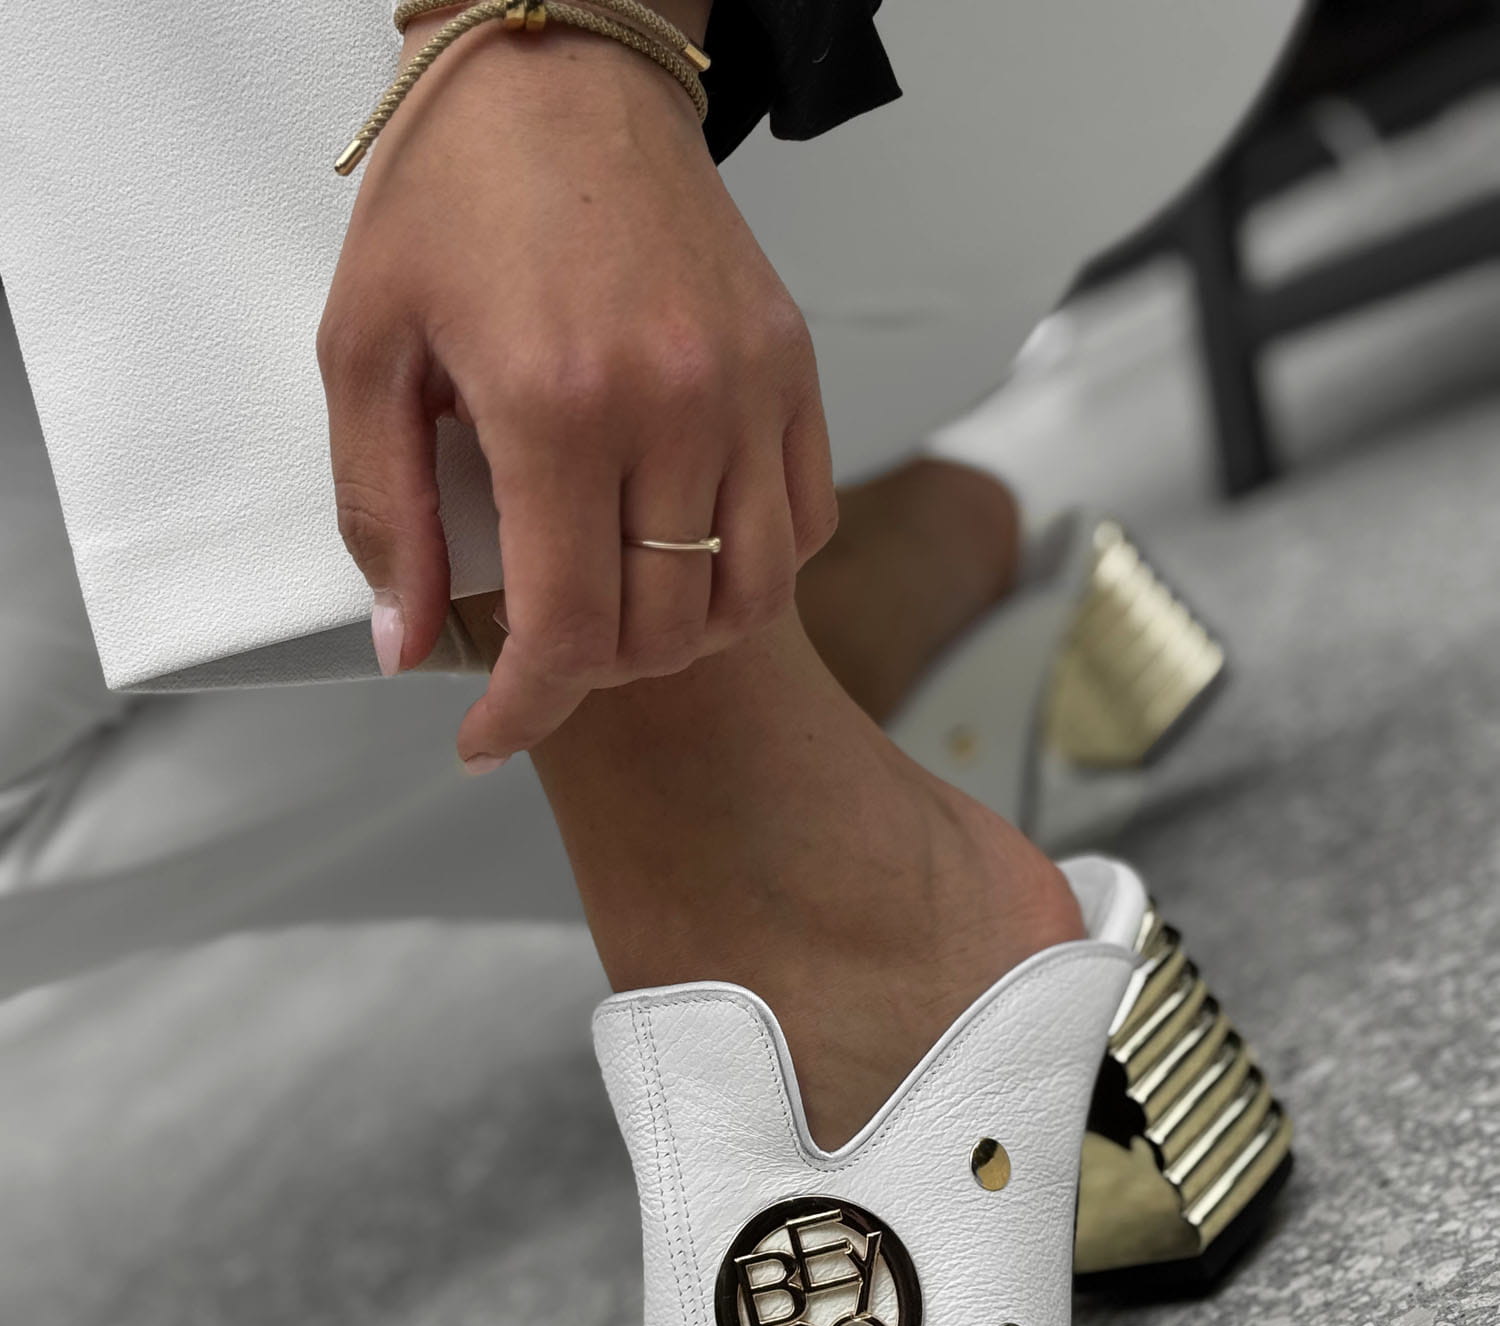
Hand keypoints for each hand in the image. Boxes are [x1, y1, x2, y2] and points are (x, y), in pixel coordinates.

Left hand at [317, 5, 837, 767]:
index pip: (567, 630)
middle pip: (662, 631)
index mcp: (556, 404)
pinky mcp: (792, 369)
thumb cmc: (455, 198)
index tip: (490, 735)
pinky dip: (752, 573)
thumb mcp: (364, 349)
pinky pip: (805, 527)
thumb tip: (408, 642)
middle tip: (539, 649)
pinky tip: (687, 554)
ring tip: (616, 615)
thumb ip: (382, 510)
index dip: (525, 711)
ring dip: (678, 638)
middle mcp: (673, 404)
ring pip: (749, 597)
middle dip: (590, 673)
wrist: (563, 77)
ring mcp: (749, 387)